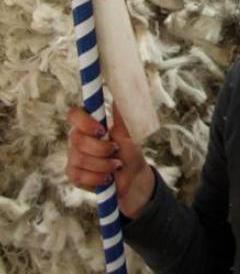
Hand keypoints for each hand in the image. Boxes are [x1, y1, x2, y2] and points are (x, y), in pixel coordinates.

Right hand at [65, 103, 155, 218]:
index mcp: (88, 124)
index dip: (84, 122)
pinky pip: (79, 176)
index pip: (74, 114)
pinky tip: (107, 178)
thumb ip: (121, 116)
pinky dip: (97, 178)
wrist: (132, 178)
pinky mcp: (73, 174)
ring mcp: (73, 156)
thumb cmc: (129, 152)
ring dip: (103, 165)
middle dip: (101, 149)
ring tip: (117, 165)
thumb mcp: (128, 134)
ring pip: (79, 159)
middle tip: (116, 151)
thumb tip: (119, 95)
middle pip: (77, 140)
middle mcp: (77, 138)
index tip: (102, 130)